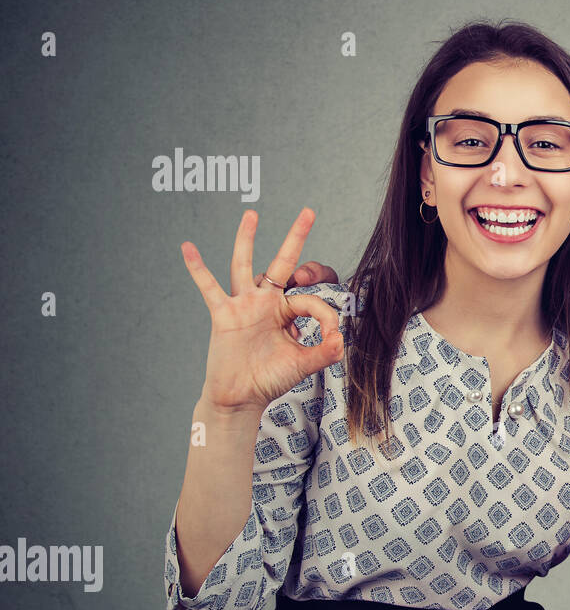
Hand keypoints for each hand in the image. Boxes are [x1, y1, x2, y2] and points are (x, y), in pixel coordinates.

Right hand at [181, 208, 343, 413]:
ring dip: (247, 239)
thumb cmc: (270, 379)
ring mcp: (243, 305)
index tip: (332, 337)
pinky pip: (208, 287)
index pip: (310, 299)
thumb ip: (323, 352)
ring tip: (252, 213)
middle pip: (282, 263)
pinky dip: (197, 268)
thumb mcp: (302, 365)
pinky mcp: (223, 314)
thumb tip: (342, 340)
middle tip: (309, 211)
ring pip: (244, 264)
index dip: (325, 316)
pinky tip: (188, 247)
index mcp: (287, 312)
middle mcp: (266, 302)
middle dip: (295, 238)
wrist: (241, 397)